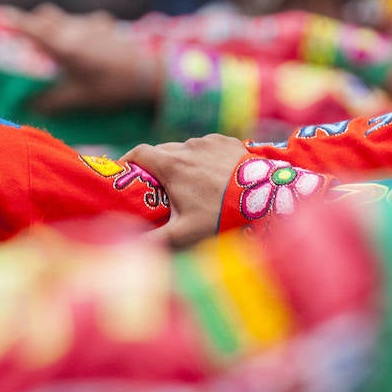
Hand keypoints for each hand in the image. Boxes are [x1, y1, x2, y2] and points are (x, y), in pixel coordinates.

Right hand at [8, 4, 157, 111]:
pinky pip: (84, 21)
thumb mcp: (79, 98)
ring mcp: (91, 24)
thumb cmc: (112, 87)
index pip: (31, 30)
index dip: (13, 22)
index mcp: (62, 47)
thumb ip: (51, 102)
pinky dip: (77, 28)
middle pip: (45, 17)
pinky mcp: (105, 26)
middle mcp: (73, 30)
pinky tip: (84, 41)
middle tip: (24, 35)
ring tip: (53, 42)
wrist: (151, 73)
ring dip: (54, 25)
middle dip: (32, 22)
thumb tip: (26, 106)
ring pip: (64, 18)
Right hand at [123, 133, 249, 247]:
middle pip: (160, 151)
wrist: (266, 196)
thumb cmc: (221, 213)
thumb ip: (155, 241)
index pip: (138, 153)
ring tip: (187, 181)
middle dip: (153, 164)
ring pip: (184, 148)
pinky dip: (203, 157)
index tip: (125, 171)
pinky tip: (211, 173)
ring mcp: (208, 142)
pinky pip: (206, 146)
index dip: (127, 160)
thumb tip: (130, 250)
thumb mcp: (185, 232)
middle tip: (154, 184)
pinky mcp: (227, 142)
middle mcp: (187, 147)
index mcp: (170, 164)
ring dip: (180, 161)